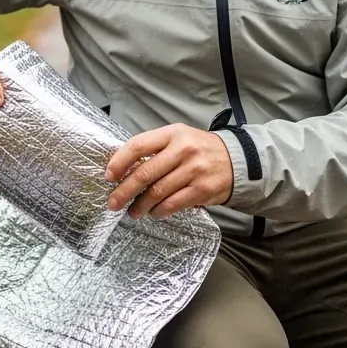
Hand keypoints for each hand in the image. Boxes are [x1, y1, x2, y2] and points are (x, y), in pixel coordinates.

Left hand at [104, 124, 232, 218]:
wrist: (237, 160)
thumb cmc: (199, 150)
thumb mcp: (178, 138)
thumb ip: (154, 149)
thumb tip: (123, 170)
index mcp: (172, 134)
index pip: (138, 145)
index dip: (119, 162)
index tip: (109, 176)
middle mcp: (183, 149)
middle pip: (145, 173)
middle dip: (124, 191)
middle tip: (113, 203)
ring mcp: (194, 170)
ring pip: (157, 191)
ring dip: (140, 205)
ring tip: (132, 213)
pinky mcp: (203, 189)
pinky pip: (173, 204)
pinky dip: (159, 211)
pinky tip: (154, 213)